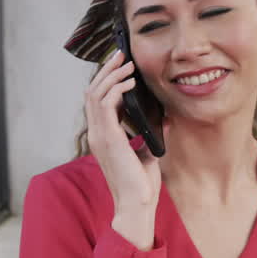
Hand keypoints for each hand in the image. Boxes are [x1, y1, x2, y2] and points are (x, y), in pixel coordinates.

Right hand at [85, 50, 164, 244]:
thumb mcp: (147, 153)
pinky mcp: (107, 137)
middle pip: (92, 91)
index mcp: (103, 137)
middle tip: (120, 53)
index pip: (98, 101)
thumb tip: (164, 118)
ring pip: (96, 93)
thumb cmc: (141, 185)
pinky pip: (105, 104)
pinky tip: (130, 82)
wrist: (137, 204)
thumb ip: (150, 136)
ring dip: (111, 75)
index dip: (107, 81)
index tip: (121, 66)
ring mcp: (99, 135)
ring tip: (127, 62)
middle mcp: (97, 134)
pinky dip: (116, 88)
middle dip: (106, 70)